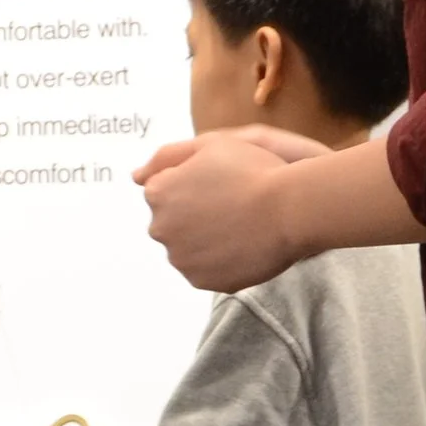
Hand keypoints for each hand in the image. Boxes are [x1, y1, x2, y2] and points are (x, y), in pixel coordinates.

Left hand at [132, 127, 310, 291]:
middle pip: (172, 221)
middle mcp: (159, 228)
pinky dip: (220, 260)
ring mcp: (180, 258)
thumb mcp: (210, 145)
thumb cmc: (254, 170)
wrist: (289, 209)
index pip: (164, 190)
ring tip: (240, 225)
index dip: (195, 185)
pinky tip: (242, 245)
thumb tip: (135, 176)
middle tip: (232, 206)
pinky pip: (206, 269)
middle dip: (194, 214)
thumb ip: (166, 157)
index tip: (222, 184)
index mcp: (157, 193)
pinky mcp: (201, 281)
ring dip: (206, 239)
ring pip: (188, 247)